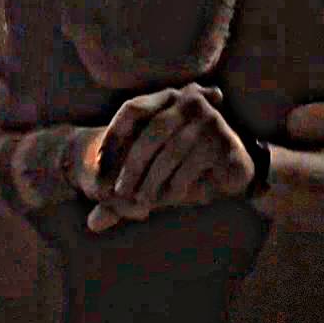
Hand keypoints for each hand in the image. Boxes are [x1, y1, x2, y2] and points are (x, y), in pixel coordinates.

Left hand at [86, 83, 253, 232]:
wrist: (231, 172)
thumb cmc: (182, 171)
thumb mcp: (149, 179)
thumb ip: (121, 197)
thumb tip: (92, 224)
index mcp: (167, 98)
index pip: (133, 109)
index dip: (114, 137)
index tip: (100, 168)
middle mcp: (189, 102)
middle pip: (150, 134)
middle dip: (131, 167)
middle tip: (119, 193)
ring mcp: (209, 120)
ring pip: (169, 154)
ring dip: (152, 182)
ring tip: (142, 201)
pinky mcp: (222, 142)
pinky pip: (190, 168)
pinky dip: (176, 187)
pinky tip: (170, 198)